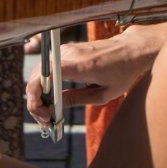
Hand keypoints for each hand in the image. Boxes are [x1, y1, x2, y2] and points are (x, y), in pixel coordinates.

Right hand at [24, 22, 166, 126]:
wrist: (131, 48)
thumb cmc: (122, 72)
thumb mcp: (103, 94)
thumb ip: (76, 100)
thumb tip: (54, 108)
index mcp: (78, 66)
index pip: (42, 77)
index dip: (35, 97)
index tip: (44, 115)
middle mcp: (67, 53)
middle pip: (36, 76)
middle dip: (35, 100)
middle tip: (46, 119)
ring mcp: (66, 49)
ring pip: (39, 72)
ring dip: (39, 92)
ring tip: (48, 112)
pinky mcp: (66, 49)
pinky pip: (48, 67)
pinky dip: (45, 84)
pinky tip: (53, 99)